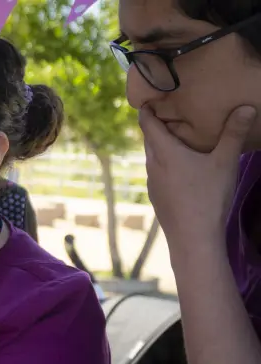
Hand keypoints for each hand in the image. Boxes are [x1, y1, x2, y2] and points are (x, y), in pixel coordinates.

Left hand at [139, 105, 255, 246]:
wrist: (192, 237)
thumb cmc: (207, 196)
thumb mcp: (224, 162)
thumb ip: (234, 133)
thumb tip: (245, 107)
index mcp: (163, 152)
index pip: (147, 124)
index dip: (147, 109)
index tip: (152, 97)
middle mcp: (152, 165)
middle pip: (149, 139)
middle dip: (157, 125)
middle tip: (171, 112)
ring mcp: (152, 183)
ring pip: (152, 157)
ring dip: (161, 146)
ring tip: (178, 137)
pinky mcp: (156, 197)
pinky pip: (157, 172)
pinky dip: (164, 163)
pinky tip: (180, 167)